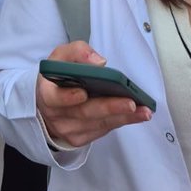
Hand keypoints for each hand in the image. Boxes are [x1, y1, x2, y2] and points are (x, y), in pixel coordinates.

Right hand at [36, 41, 151, 147]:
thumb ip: (77, 52)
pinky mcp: (80, 138)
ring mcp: (68, 130)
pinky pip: (102, 130)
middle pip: (84, 113)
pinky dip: (120, 122)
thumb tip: (99, 63)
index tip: (83, 93)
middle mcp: (56, 115)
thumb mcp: (61, 57)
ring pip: (98, 124)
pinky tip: (135, 116)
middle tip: (130, 103)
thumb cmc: (57, 77)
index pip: (54, 98)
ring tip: (143, 110)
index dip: (68, 97)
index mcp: (47, 92)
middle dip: (109, 107)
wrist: (49, 103)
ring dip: (122, 116)